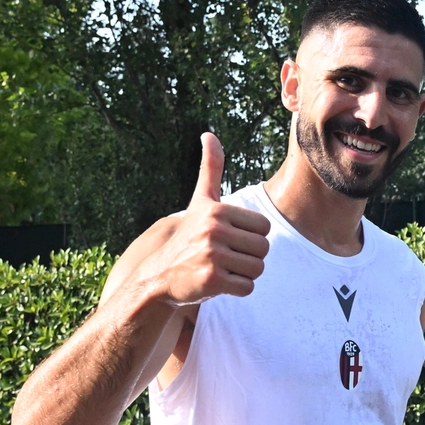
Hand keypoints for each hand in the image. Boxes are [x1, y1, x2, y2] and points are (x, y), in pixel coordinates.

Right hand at [149, 133, 270, 304]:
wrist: (160, 275)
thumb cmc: (189, 236)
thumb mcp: (201, 201)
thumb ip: (210, 169)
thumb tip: (209, 134)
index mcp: (218, 210)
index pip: (264, 228)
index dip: (251, 237)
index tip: (230, 239)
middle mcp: (214, 230)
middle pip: (264, 249)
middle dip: (249, 257)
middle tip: (226, 258)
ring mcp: (212, 256)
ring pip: (258, 269)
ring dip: (244, 274)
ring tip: (222, 269)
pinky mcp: (212, 280)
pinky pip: (247, 288)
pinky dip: (237, 290)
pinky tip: (218, 283)